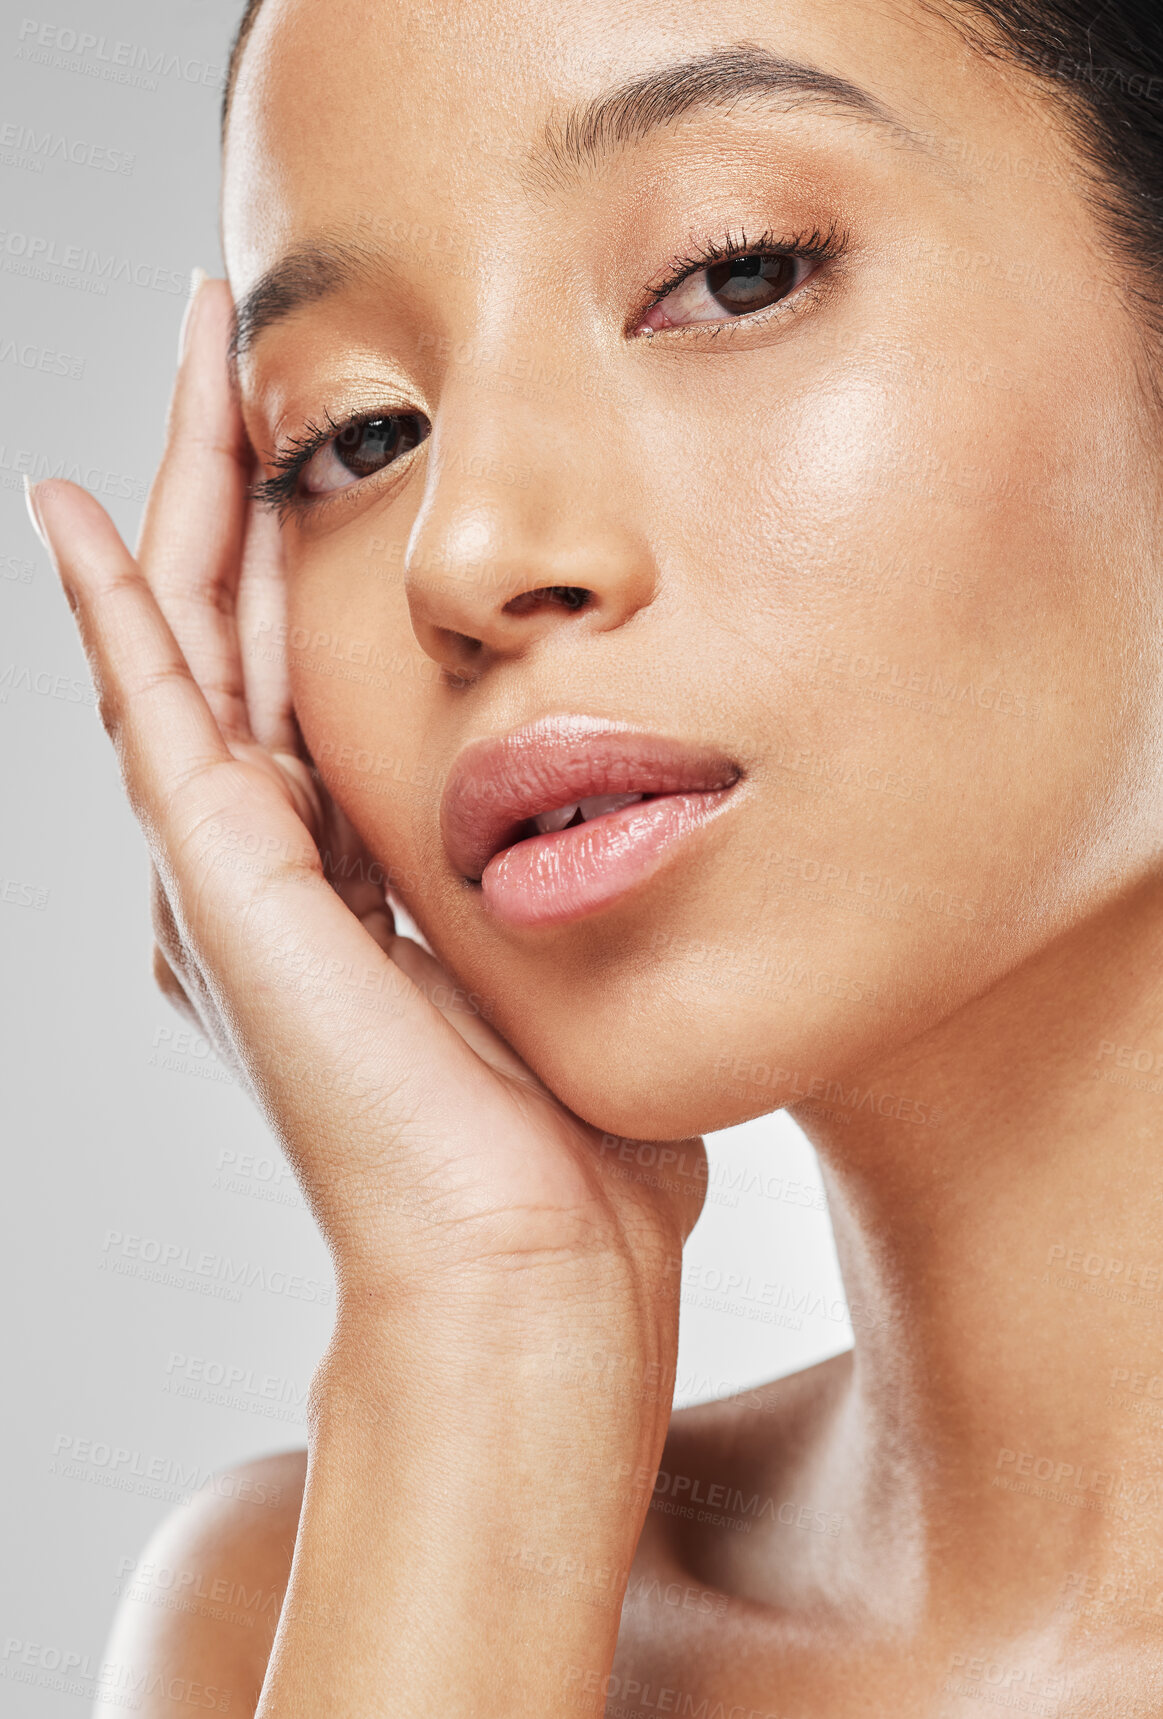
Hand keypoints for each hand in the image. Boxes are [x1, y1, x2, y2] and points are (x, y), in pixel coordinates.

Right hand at [27, 277, 706, 1354]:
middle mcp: (270, 864)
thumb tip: (602, 824)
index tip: (329, 431)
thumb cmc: (570, 1150)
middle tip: (230, 340)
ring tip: (190, 357)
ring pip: (186, 636)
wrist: (530, 1270)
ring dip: (185, 491)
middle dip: (235, 475)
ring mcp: (231, 874)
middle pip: (233, 624)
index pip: (302, 671)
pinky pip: (151, 713)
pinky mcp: (223, 885)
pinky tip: (74, 512)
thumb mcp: (562, 967)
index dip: (303, 547)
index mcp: (347, 876)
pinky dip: (110, 610)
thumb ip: (546, 886)